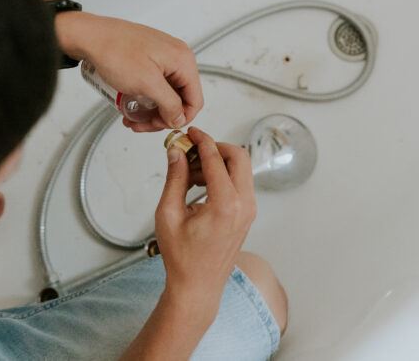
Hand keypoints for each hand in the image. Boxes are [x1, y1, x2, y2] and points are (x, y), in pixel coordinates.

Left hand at [26, 0, 202, 131]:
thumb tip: (179, 119)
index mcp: (182, 60)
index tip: (160, 126)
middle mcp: (177, 57)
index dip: (180, 118)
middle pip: (180, 98)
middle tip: (141, 124)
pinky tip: (130, 105)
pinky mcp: (149, 59)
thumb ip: (169, 104)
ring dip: (152, 110)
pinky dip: (145, 98)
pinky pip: (154, 84)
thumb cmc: (115, 52)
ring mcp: (162, 57)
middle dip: (161, 115)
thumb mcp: (147, 83)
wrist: (89, 36)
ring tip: (132, 117)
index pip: (195, 99)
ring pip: (165, 93)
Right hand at [154, 128, 255, 309]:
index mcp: (225, 205)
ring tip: (190, 173)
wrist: (198, 286)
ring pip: (241, 168)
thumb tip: (176, 152)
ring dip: (218, 162)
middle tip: (192, 149)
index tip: (190, 133)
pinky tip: (199, 185)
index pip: (216, 159)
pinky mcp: (247, 213)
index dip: (201, 141)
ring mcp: (249, 210)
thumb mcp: (168, 214)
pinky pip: (240, 183)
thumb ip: (174, 179)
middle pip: (239, 156)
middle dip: (216, 147)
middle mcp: (244, 205)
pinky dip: (223, 176)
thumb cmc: (182, 257)